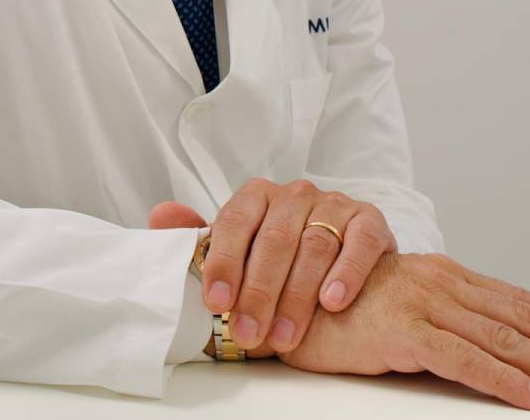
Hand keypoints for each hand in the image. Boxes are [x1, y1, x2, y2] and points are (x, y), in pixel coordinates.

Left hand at [148, 178, 396, 354]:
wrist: (346, 259)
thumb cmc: (283, 259)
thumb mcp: (240, 249)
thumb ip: (202, 238)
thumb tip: (160, 217)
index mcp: (258, 196)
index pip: (234, 222)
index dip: (223, 262)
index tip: (215, 302)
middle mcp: (295, 194)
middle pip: (273, 240)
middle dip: (259, 292)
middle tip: (249, 334)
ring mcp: (334, 204)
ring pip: (313, 245)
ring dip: (297, 295)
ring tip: (285, 335)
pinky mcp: (369, 220)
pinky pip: (358, 243)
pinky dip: (345, 273)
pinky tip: (332, 302)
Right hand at [279, 252, 529, 411]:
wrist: (278, 296)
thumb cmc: (333, 308)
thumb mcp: (396, 309)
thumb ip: (437, 317)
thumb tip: (483, 345)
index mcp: (442, 275)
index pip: (516, 301)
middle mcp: (439, 280)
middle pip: (523, 317)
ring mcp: (423, 301)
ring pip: (505, 337)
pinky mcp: (403, 329)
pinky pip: (466, 359)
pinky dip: (506, 381)